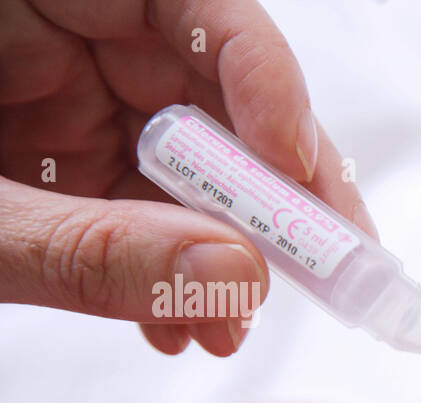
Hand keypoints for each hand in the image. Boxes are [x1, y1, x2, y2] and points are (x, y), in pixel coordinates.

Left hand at [0, 0, 378, 355]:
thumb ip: (85, 245)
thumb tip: (235, 281)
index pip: (192, 6)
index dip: (263, 75)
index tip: (295, 169)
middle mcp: (64, 42)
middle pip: (214, 93)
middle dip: (270, 191)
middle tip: (325, 268)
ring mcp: (65, 106)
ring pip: (193, 165)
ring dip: (232, 252)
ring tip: (235, 322)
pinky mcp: (65, 167)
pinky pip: (145, 212)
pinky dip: (175, 275)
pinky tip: (185, 324)